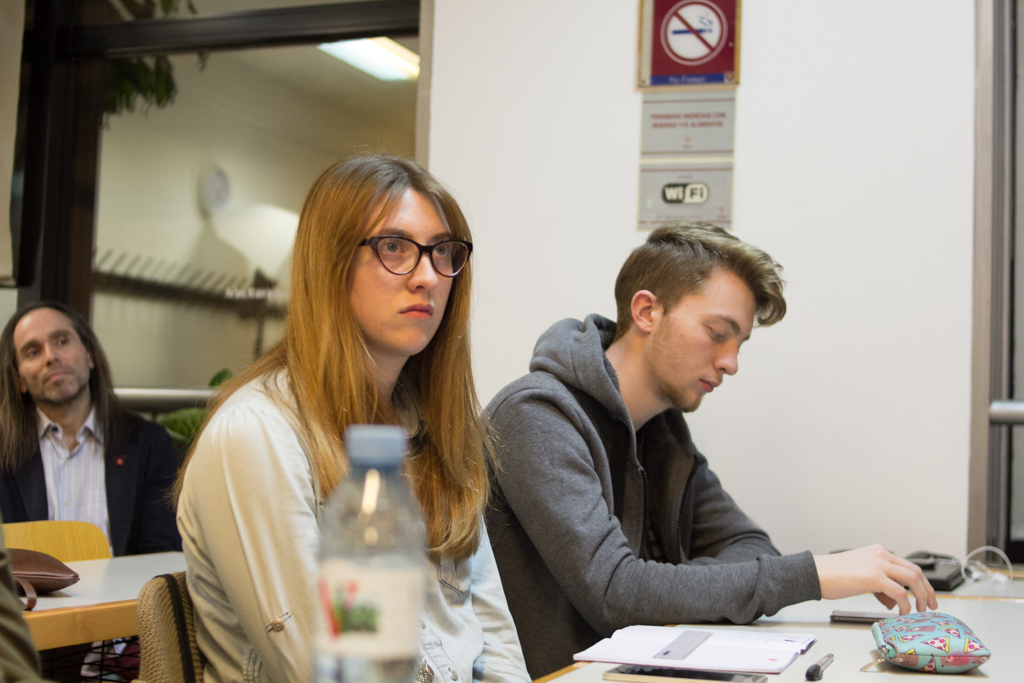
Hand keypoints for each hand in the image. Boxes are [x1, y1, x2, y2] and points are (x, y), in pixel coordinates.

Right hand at [813, 544, 937, 614]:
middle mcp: (881, 555)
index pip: (908, 566)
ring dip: (920, 597)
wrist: (815, 573)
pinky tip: (901, 613)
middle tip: (931, 605)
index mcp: (878, 552)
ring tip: (919, 611)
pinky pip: (899, 593)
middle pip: (915, 571)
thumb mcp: (859, 576)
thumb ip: (879, 586)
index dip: (921, 583)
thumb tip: (892, 600)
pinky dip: (905, 605)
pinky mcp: (873, 576)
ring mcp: (878, 564)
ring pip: (912, 579)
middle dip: (927, 590)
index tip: (926, 595)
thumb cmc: (831, 575)